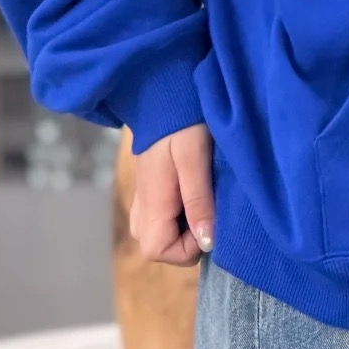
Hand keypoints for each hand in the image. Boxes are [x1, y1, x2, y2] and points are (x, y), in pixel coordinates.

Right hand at [130, 120, 215, 266]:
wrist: (161, 96)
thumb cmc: (180, 123)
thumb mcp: (194, 158)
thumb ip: (198, 200)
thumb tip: (207, 243)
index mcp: (150, 205)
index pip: (162, 252)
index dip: (190, 245)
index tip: (208, 216)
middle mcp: (140, 211)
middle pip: (164, 247)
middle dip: (191, 236)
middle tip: (207, 201)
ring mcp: (142, 203)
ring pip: (165, 235)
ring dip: (188, 224)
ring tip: (203, 192)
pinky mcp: (149, 195)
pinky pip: (164, 220)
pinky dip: (182, 213)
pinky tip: (194, 187)